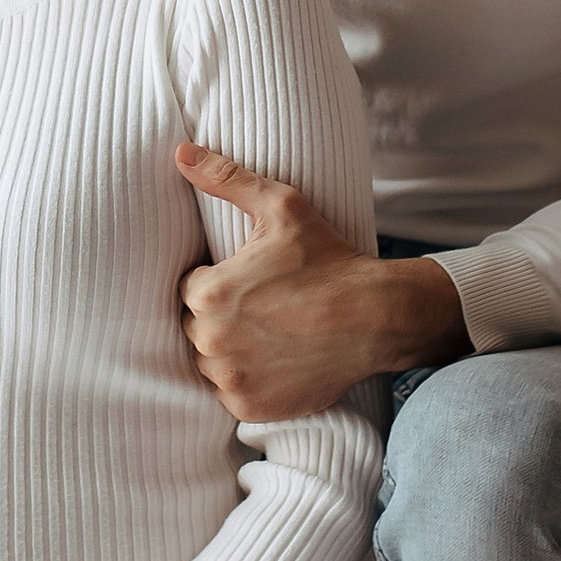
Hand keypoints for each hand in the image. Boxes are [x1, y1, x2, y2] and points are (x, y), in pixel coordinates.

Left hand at [174, 145, 467, 421]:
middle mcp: (210, 341)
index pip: (190, 289)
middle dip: (222, 317)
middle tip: (266, 308)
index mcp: (207, 293)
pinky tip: (278, 362)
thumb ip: (226, 178)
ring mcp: (230, 379)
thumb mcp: (281, 206)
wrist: (378, 316)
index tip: (253, 281)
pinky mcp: (250, 407)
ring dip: (231, 351)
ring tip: (272, 334)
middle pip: (197, 327)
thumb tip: (181, 153)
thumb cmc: (330, 258)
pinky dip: (248, 382)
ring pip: (211, 363)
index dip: (220, 282)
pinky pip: (232, 394)